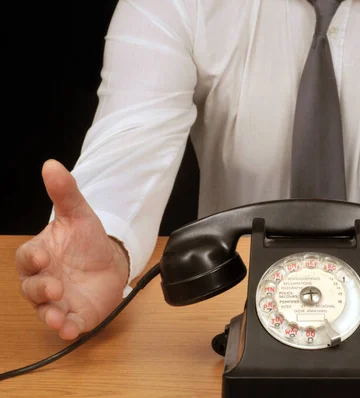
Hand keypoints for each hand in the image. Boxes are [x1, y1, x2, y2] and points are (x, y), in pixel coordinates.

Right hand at [15, 160, 129, 339]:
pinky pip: (67, 324)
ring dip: (48, 315)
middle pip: (31, 288)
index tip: (43, 256)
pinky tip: (70, 330)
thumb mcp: (80, 214)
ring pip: (44, 310)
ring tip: (56, 318)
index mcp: (40, 255)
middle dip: (40, 289)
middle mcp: (44, 280)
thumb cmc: (88, 240)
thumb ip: (65, 193)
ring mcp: (58, 300)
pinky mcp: (75, 315)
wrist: (111, 260)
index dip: (31, 259)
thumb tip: (51, 164)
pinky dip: (66, 329)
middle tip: (55, 286)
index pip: (26, 259)